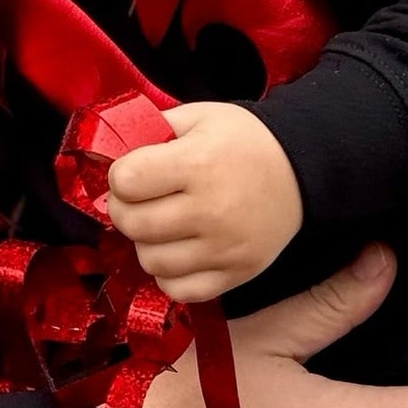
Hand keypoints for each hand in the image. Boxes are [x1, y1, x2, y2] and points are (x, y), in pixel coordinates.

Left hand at [108, 101, 302, 299]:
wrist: (301, 171)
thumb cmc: (243, 141)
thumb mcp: (198, 117)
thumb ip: (151, 128)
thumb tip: (107, 149)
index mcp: (198, 164)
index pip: (126, 181)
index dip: (120, 175)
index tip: (133, 172)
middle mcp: (210, 210)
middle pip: (132, 223)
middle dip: (124, 209)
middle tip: (138, 200)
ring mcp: (224, 248)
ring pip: (151, 261)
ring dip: (145, 243)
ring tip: (160, 224)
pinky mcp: (237, 275)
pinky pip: (179, 290)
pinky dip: (169, 275)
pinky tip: (178, 250)